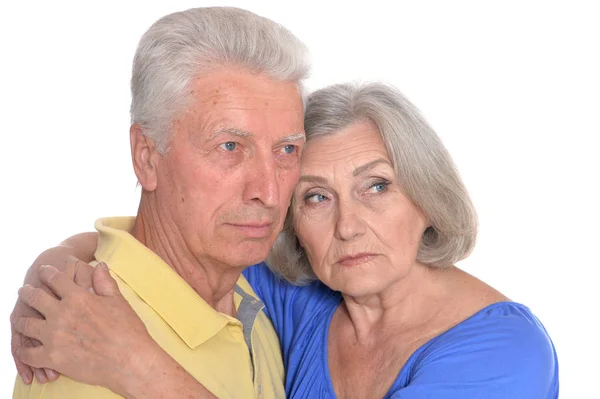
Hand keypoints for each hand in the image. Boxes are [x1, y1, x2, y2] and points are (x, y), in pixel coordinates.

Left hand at [12, 263, 153, 395]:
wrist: (129, 361)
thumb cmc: (128, 330)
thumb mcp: (118, 301)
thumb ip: (104, 282)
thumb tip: (99, 264)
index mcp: (78, 298)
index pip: (56, 279)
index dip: (47, 272)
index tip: (43, 270)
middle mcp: (61, 314)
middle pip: (34, 298)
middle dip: (27, 292)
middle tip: (24, 290)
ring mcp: (54, 336)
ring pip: (26, 324)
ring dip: (21, 320)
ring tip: (20, 319)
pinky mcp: (51, 358)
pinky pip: (27, 354)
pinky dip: (25, 351)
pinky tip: (26, 349)